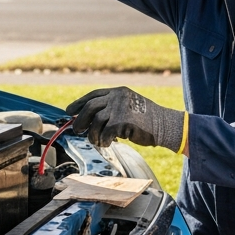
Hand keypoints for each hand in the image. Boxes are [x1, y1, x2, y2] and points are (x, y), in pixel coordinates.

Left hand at [65, 87, 185, 151]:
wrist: (164, 125)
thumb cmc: (146, 120)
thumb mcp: (128, 107)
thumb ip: (111, 109)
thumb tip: (89, 121)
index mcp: (118, 92)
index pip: (93, 95)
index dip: (79, 103)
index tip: (69, 111)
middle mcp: (117, 97)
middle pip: (90, 107)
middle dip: (80, 120)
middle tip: (77, 130)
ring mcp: (120, 108)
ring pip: (95, 122)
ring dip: (93, 134)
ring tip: (97, 141)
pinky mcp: (123, 121)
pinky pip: (105, 133)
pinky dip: (103, 140)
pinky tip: (108, 143)